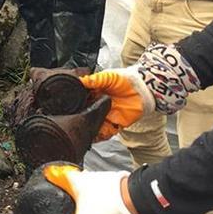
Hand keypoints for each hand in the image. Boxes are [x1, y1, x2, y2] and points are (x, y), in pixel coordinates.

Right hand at [81, 43, 200, 139]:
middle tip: (73, 120)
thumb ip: (95, 80)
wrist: (144, 89)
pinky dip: (98, 136)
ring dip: (86, 129)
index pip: (80, 99)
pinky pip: (104, 133)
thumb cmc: (127, 80)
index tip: (68, 105)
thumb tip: (80, 81)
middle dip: (78, 118)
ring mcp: (105, 116)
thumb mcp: (109, 76)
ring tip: (80, 130)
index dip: (74, 103)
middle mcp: (97, 106)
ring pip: (92, 126)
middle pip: (83, 114)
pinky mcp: (114, 125)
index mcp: (94, 93)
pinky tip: (92, 135)